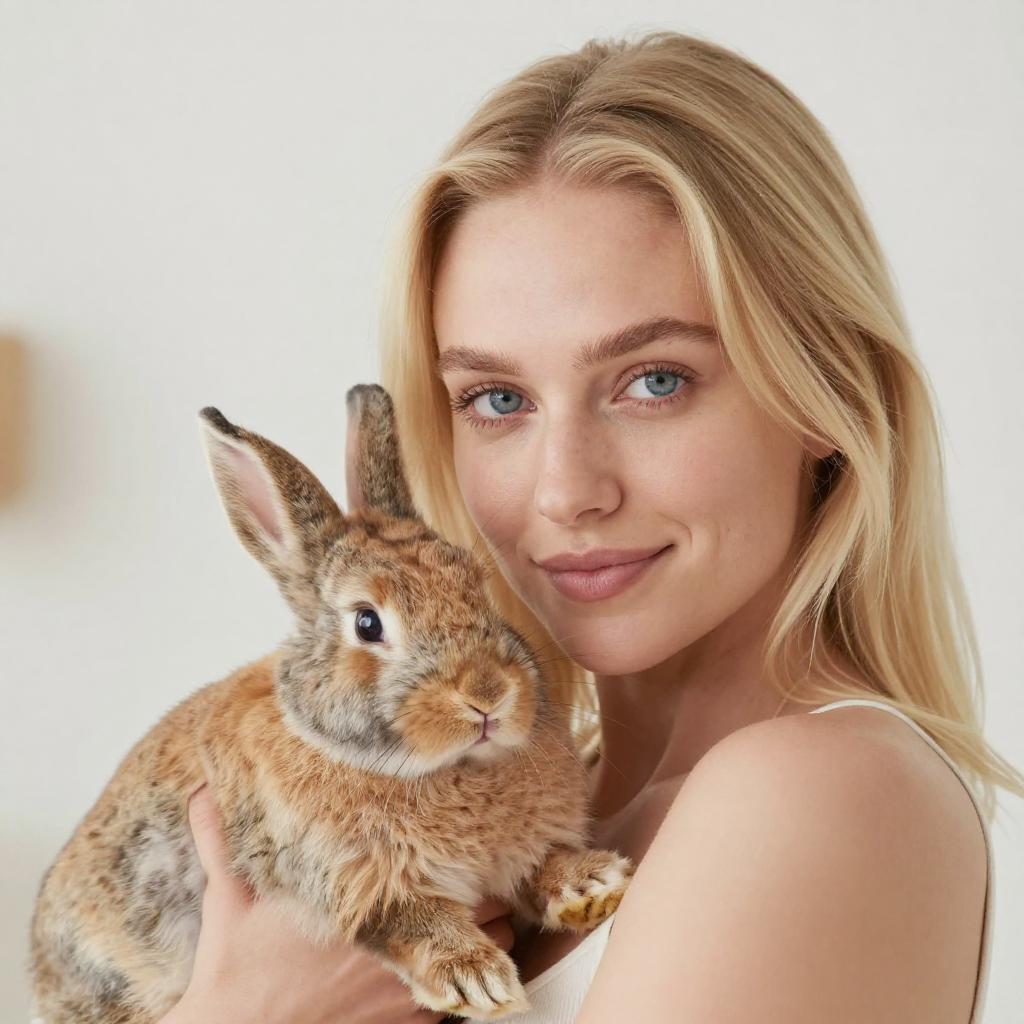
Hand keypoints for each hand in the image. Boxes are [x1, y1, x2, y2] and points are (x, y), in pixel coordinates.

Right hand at [159, 783, 515, 1023]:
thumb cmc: (234, 969)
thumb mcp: (230, 897)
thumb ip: (220, 839)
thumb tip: (199, 790)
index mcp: (367, 906)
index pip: (456, 877)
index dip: (477, 865)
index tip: (476, 850)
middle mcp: (395, 949)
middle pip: (490, 916)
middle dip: (489, 898)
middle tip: (480, 882)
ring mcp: (404, 993)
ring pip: (489, 960)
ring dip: (487, 942)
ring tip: (472, 923)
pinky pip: (463, 1005)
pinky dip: (464, 986)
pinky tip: (447, 969)